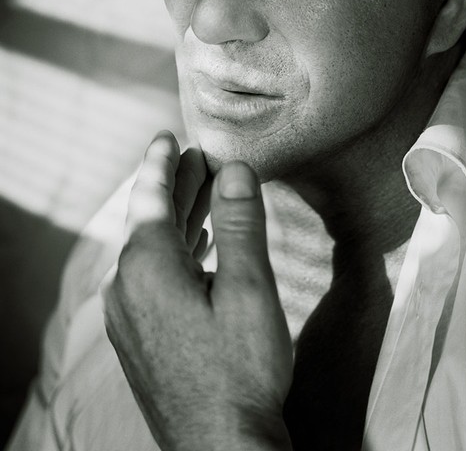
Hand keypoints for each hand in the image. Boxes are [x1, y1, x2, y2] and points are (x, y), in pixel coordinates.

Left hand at [102, 131, 292, 450]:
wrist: (220, 446)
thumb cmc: (240, 368)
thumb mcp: (248, 288)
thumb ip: (239, 223)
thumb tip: (236, 168)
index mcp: (148, 267)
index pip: (149, 197)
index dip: (161, 162)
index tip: (168, 136)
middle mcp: (127, 288)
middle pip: (149, 220)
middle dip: (175, 186)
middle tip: (198, 158)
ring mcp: (128, 316)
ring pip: (151, 249)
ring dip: (178, 217)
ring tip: (205, 193)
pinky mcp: (139, 337)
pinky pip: (151, 275)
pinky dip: (174, 249)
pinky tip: (195, 246)